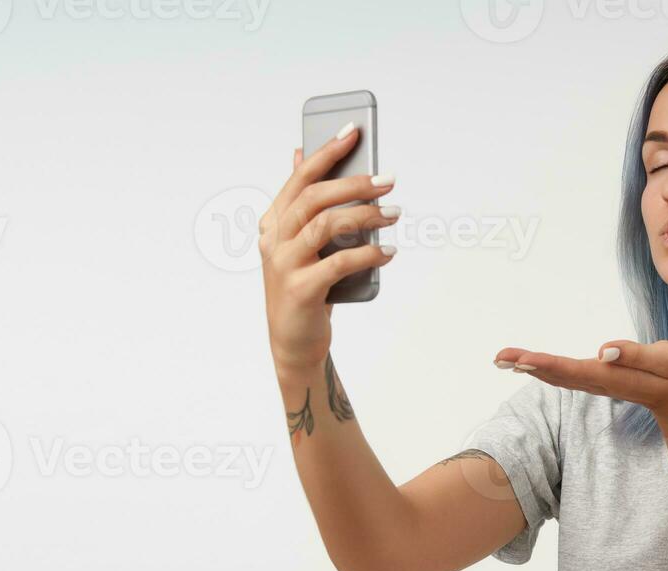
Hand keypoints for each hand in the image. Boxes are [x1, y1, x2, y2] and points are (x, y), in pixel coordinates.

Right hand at [258, 128, 398, 377]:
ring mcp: (285, 265)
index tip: (354, 131)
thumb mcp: (299, 243)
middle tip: (388, 180)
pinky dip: (368, 254)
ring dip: (365, 215)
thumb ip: (302, 203)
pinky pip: (340, 263)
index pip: (300, 178)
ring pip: (326, 225)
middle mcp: (274, 240)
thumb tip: (301, 153)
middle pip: (314, 197)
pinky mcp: (302, 290)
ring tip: (393, 214)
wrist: (294, 342)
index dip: (326, 152)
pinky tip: (388, 251)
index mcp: (274, 223)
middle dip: (355, 183)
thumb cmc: (303, 286)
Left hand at [495, 339, 667, 423]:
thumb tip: (603, 351)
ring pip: (556, 376)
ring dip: (528, 367)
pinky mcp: (594, 380)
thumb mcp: (667, 360)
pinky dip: (541, 368)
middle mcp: (597, 382)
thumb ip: (636, 355)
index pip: (574, 370)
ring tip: (501, 359)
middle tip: (498, 357)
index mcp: (612, 376)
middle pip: (557, 374)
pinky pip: (562, 375)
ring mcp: (594, 383)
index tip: (521, 360)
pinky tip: (523, 364)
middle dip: (527, 365)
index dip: (547, 365)